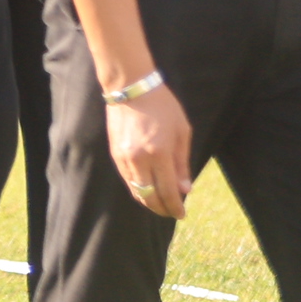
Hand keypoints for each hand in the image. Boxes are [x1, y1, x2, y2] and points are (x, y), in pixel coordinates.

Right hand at [105, 81, 192, 219]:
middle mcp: (139, 159)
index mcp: (159, 153)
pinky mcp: (115, 154)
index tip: (182, 214)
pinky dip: (139, 189)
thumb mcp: (182, 132)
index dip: (175, 207)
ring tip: (161, 203)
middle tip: (172, 212)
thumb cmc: (163, 106)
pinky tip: (148, 188)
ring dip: (149, 201)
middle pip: (150, 197)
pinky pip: (128, 180)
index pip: (168, 192)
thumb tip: (185, 189)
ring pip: (136, 191)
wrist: (131, 88)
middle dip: (162, 209)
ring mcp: (124, 158)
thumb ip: (182, 163)